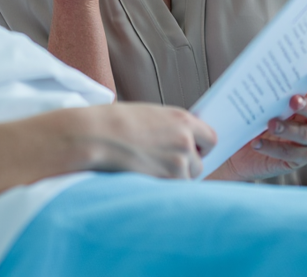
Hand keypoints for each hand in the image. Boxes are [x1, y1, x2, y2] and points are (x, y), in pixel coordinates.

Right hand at [70, 103, 216, 179]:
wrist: (96, 135)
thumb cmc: (115, 122)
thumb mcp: (150, 115)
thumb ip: (171, 128)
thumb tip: (182, 144)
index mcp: (182, 119)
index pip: (210, 139)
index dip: (201, 147)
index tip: (193, 152)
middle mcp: (185, 140)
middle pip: (200, 164)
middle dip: (186, 167)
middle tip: (163, 165)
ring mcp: (178, 162)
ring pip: (186, 179)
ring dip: (172, 179)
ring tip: (149, 170)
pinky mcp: (166, 180)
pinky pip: (172, 191)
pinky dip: (161, 188)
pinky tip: (144, 177)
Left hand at [209, 68, 306, 181]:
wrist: (237, 151)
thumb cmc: (251, 122)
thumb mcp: (258, 104)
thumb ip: (266, 92)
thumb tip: (259, 74)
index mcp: (306, 102)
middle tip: (293, 100)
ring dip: (289, 128)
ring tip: (271, 124)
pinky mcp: (297, 160)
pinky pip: (291, 154)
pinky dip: (273, 148)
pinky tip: (257, 143)